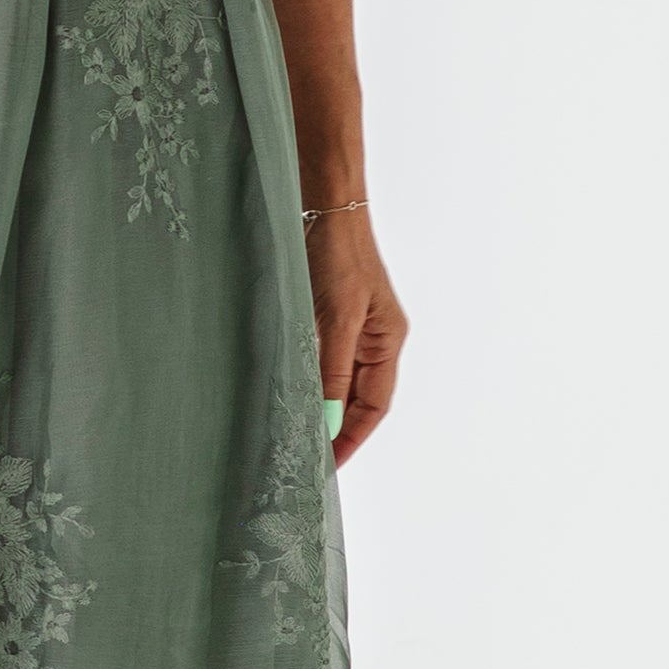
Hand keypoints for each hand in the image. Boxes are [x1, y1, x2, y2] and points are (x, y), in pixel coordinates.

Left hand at [310, 204, 406, 473]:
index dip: (351, 437)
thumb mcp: (336, 317)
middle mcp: (371, 338)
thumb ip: (332, 370)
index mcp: (386, 341)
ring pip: (333, 381)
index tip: (326, 465)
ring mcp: (348, 326)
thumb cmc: (338, 253)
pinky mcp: (322, 314)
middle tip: (303, 456)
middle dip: (333, 428)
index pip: (373, 405)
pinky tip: (283, 391)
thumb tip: (325, 418)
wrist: (321, 202)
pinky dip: (303, 379)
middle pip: (355, 398)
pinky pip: (316, 359)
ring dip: (316, 406)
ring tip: (291, 433)